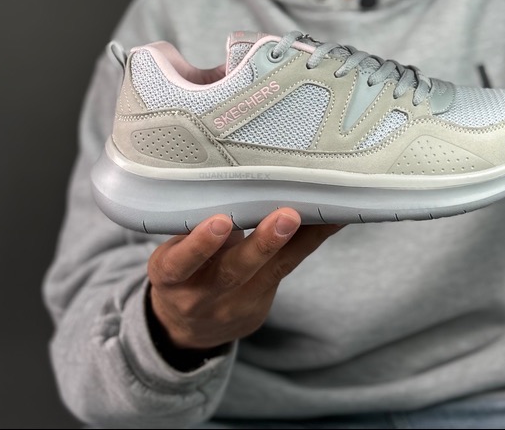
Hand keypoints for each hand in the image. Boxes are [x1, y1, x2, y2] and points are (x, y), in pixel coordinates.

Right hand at [148, 209, 341, 350]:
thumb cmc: (182, 269)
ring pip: (272, 270)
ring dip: (300, 240)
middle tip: (287, 217)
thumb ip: (192, 226)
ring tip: (324, 214)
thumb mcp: (173, 252)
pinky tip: (333, 219)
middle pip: (234, 271)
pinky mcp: (263, 302)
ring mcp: (237, 303)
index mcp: (171, 277)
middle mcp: (203, 296)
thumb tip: (225, 176)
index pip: (181, 264)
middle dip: (263, 244)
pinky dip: (312, 241)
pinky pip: (288, 268)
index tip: (220, 222)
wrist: (187, 327)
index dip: (200, 245)